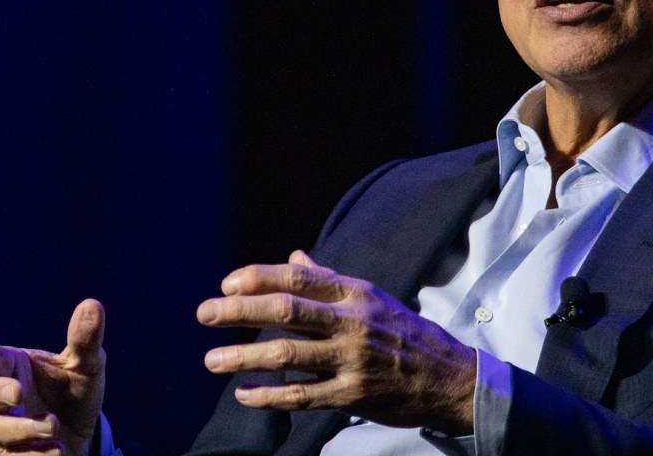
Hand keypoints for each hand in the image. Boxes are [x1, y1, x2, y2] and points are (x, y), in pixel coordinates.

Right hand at [0, 299, 106, 455]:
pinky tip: (57, 451)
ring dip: (25, 428)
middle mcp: (2, 399)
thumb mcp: (86, 365)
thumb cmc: (75, 392)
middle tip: (19, 393)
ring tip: (53, 426)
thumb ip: (85, 339)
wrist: (85, 434)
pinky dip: (35, 455)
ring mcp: (5, 429)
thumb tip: (92, 305)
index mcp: (13, 367)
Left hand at [197, 251, 475, 434]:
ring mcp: (351, 361)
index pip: (296, 276)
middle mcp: (351, 322)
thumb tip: (293, 255)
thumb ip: (327, 279)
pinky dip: (269, 396)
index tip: (227, 284)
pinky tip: (244, 394)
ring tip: (212, 360)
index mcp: (353, 292)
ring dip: (244, 357)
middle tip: (204, 313)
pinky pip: (302, 396)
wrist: (448, 377)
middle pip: (285, 311)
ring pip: (287, 355)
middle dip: (239, 311)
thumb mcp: (369, 297)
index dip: (257, 278)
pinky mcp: (352, 396)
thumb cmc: (402, 332)